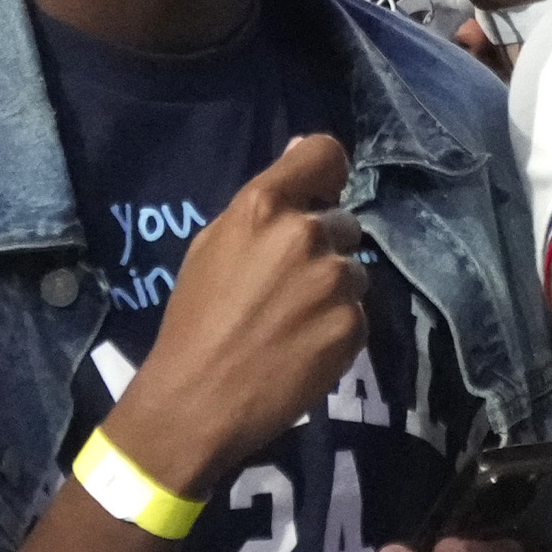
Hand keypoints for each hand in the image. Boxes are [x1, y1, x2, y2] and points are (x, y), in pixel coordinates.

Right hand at [107, 135, 368, 490]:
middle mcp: (307, 235)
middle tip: (289, 282)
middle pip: (342, 221)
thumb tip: (299, 153)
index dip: (325, 172)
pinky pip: (357, 312)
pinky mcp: (353, 326)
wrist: (200, 398)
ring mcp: (335, 282)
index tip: (317, 194)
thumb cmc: (194, 318)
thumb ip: (262, 203)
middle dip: (323, 245)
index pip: (325, 154)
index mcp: (263, 207)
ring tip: (294, 320)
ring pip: (353, 269)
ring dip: (333, 287)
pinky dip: (337, 325)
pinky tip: (304, 346)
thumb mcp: (212, 245)